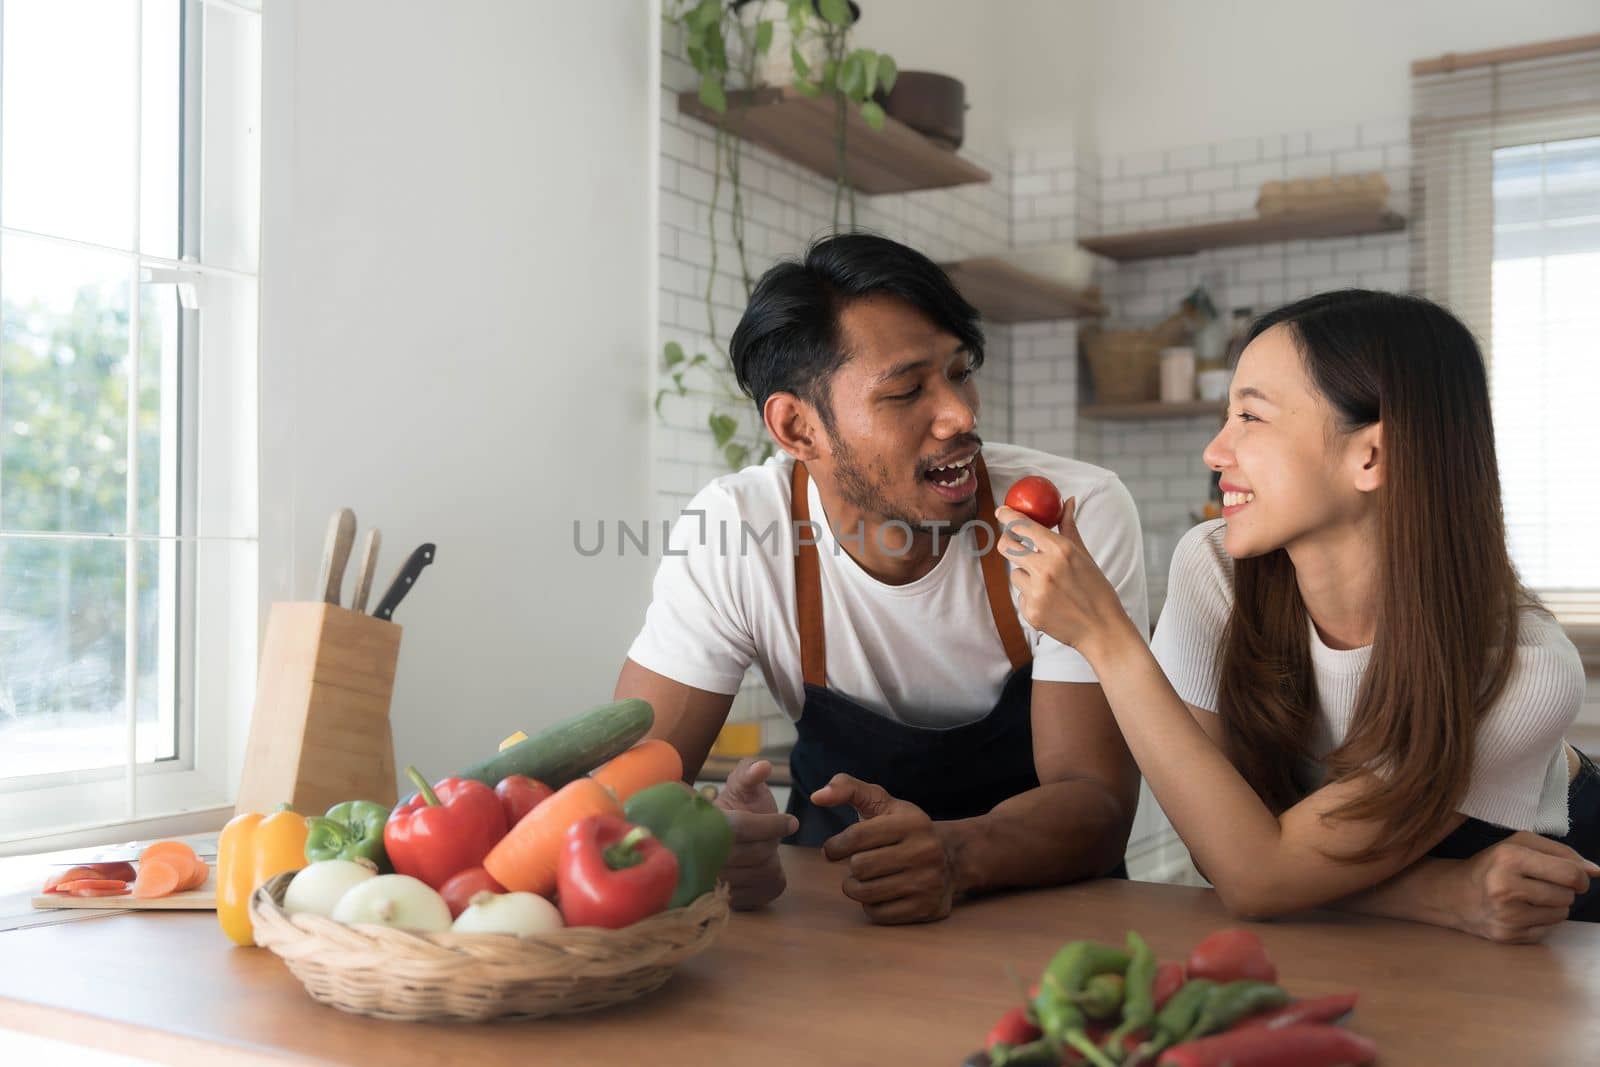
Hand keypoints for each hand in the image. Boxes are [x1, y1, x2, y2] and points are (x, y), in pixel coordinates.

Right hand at [712, 758, 796, 909]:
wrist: (720, 839)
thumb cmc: (736, 807)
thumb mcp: (741, 785)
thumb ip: (750, 773)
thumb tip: (763, 767)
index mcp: (707, 824)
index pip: (743, 827)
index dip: (771, 824)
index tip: (791, 821)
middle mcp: (703, 856)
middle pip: (754, 853)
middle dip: (769, 842)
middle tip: (769, 836)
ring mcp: (713, 882)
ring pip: (760, 874)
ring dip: (769, 861)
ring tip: (760, 850)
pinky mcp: (727, 901)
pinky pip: (762, 892)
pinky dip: (769, 879)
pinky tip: (758, 867)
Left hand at [812, 774, 956, 924]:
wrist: (952, 857)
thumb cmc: (903, 827)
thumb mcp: (881, 802)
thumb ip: (847, 788)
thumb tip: (817, 795)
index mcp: (912, 822)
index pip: (857, 836)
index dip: (836, 845)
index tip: (833, 849)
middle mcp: (924, 851)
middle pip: (859, 866)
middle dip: (851, 866)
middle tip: (858, 863)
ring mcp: (928, 882)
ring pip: (866, 892)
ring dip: (855, 887)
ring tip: (863, 878)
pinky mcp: (926, 908)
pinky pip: (878, 914)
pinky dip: (870, 905)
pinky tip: (879, 892)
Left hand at [995, 499, 1134, 661]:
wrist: (1102, 629)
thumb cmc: (1096, 589)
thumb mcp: (1084, 555)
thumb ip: (1069, 527)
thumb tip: (1068, 501)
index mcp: (1060, 550)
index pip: (1023, 526)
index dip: (1008, 516)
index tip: (1001, 512)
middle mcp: (1045, 568)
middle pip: (1007, 546)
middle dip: (1007, 541)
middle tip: (1012, 542)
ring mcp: (1036, 591)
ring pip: (1015, 574)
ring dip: (1027, 576)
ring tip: (1051, 586)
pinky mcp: (1030, 611)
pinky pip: (1021, 596)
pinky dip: (1032, 597)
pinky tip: (1051, 603)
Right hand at [1453, 831, 1597, 942]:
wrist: (1452, 895)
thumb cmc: (1491, 865)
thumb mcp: (1519, 845)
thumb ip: (1561, 853)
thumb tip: (1597, 871)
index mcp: (1509, 858)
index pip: (1570, 873)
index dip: (1580, 876)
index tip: (1573, 876)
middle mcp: (1506, 887)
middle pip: (1568, 895)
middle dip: (1564, 890)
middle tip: (1543, 884)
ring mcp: (1507, 915)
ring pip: (1562, 914)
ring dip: (1554, 906)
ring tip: (1531, 898)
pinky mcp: (1508, 936)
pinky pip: (1548, 930)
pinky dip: (1541, 921)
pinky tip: (1522, 912)